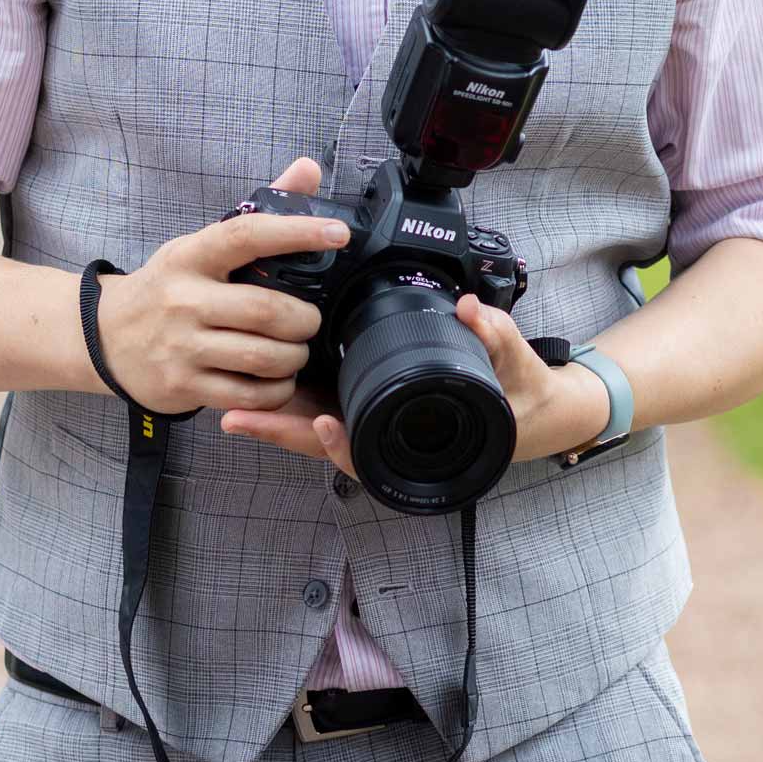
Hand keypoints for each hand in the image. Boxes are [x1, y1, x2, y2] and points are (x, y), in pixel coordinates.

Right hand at [94, 157, 344, 415]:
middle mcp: (184, 300)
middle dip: (304, 318)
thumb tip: (308, 167)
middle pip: (265, 310)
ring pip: (261, 357)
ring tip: (296, 349)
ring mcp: (182, 347)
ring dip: (294, 356)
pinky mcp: (182, 386)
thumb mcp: (200, 244)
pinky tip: (277, 379)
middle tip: (311, 319)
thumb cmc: (167, 285)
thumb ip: (259, 210)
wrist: (103, 337)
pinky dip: (275, 390)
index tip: (338, 233)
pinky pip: (247, 395)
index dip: (297, 231)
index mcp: (191, 256)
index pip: (246, 235)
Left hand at [221, 295, 612, 472]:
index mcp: (418, 439)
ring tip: (227, 402)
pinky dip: (293, 400)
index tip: (319, 425)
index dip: (342, 445)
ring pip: (316, 425)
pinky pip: (326, 404)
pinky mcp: (369, 401)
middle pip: (326, 441)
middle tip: (234, 417)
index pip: (373, 450)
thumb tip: (473, 311)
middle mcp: (390, 435)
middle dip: (281, 431)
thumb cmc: (522, 400)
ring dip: (276, 417)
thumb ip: (498, 338)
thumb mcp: (518, 369)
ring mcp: (375, 418)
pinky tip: (261, 380)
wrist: (535, 415)